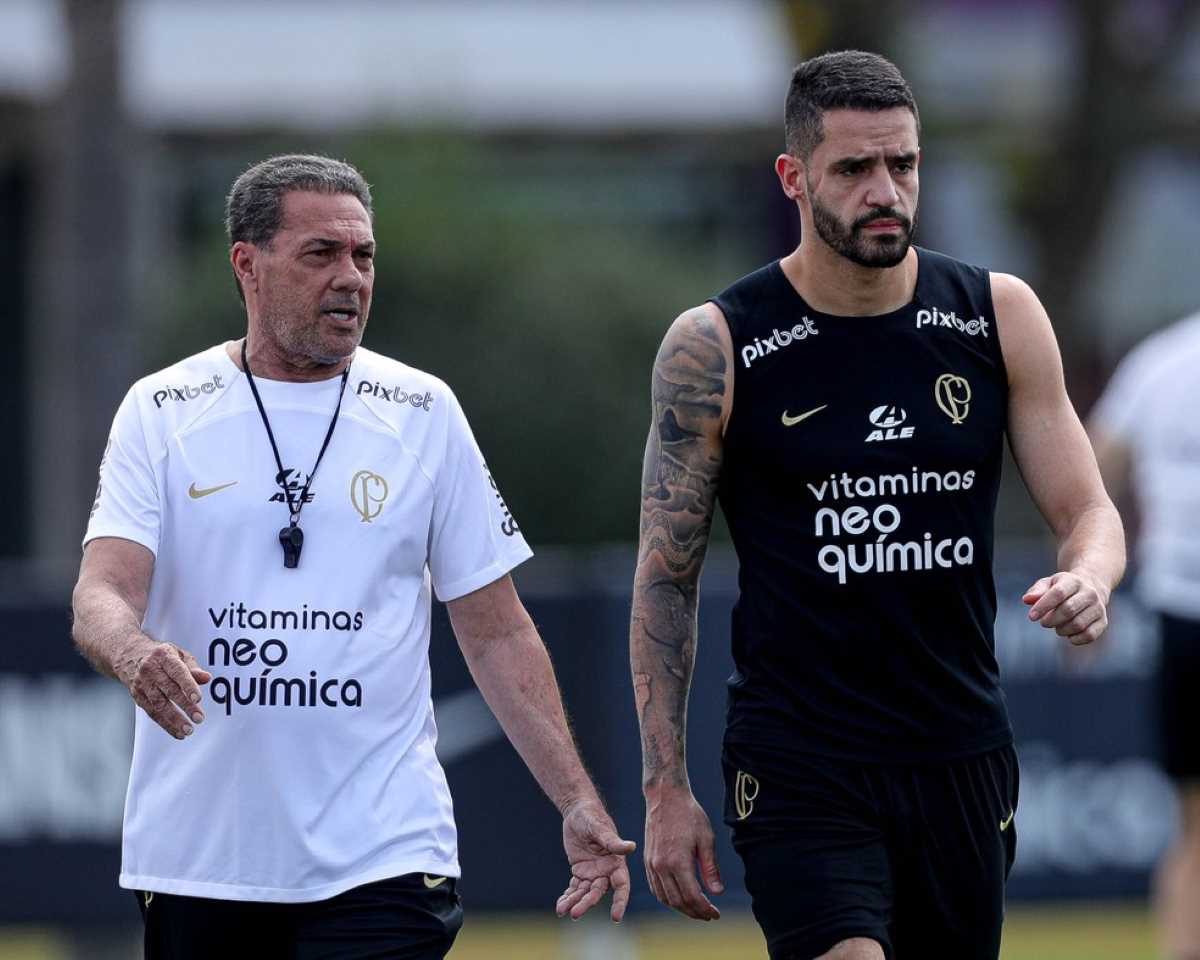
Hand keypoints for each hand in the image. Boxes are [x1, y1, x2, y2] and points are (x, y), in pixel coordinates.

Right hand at [115, 636, 210, 738]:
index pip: (177, 672)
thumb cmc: (161, 655)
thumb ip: (193, 668)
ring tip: (188, 730)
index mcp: (163, 656)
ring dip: (174, 719)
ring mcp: (142, 684)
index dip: (188, 685)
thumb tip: (206, 678)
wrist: (129, 655)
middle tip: (199, 718)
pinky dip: (165, 724)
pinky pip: (151, 712)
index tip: (198, 699)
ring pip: (158, 704)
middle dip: (185, 706)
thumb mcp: (178, 654)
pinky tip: (177, 732)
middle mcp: (150, 670)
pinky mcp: (137, 696)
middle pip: (169, 690)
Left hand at [555, 798, 635, 921]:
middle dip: (587, 904)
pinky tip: (560, 906)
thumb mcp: (599, 828)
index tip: (616, 918)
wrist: (577, 812)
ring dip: (574, 902)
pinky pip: (574, 888)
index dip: (620, 902)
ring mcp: (592, 873)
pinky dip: (567, 897)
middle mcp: (606, 871)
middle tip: (575, 913)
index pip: (622, 886)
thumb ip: (613, 841)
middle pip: (598, 893)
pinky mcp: (580, 872)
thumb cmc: (592, 816)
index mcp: (616, 863)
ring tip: (562, 911)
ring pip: (584, 893)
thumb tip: (631, 847)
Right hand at [643, 785, 722, 919]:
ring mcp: (652, 864)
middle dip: (694, 912)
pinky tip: (678, 898)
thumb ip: (710, 868)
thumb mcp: (706, 839)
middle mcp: (661, 866)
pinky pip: (655, 887)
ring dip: (680, 908)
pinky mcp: (647, 860)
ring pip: (665, 898)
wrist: (666, 797)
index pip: (692, 897)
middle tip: (708, 915)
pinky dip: (667, 898)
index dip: (704, 909)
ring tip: (695, 910)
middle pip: (677, 901)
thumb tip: (717, 892)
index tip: (715, 914)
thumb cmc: (689, 815)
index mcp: (678, 862)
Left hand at [1023, 570, 1110, 645]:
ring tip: (1057, 626)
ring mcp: (1099, 608)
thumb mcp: (1048, 584)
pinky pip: (1089, 635)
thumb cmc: (1063, 588)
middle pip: (1068, 610)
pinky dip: (1075, 639)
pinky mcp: (1103, 621)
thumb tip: (1027, 600)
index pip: (1058, 593)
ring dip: (1062, 630)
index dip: (1043, 606)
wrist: (1091, 588)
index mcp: (1073, 581)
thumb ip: (1037, 591)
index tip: (1031, 617)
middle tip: (1044, 623)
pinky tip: (1068, 634)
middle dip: (1051, 620)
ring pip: (1078, 624)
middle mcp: (1089, 593)